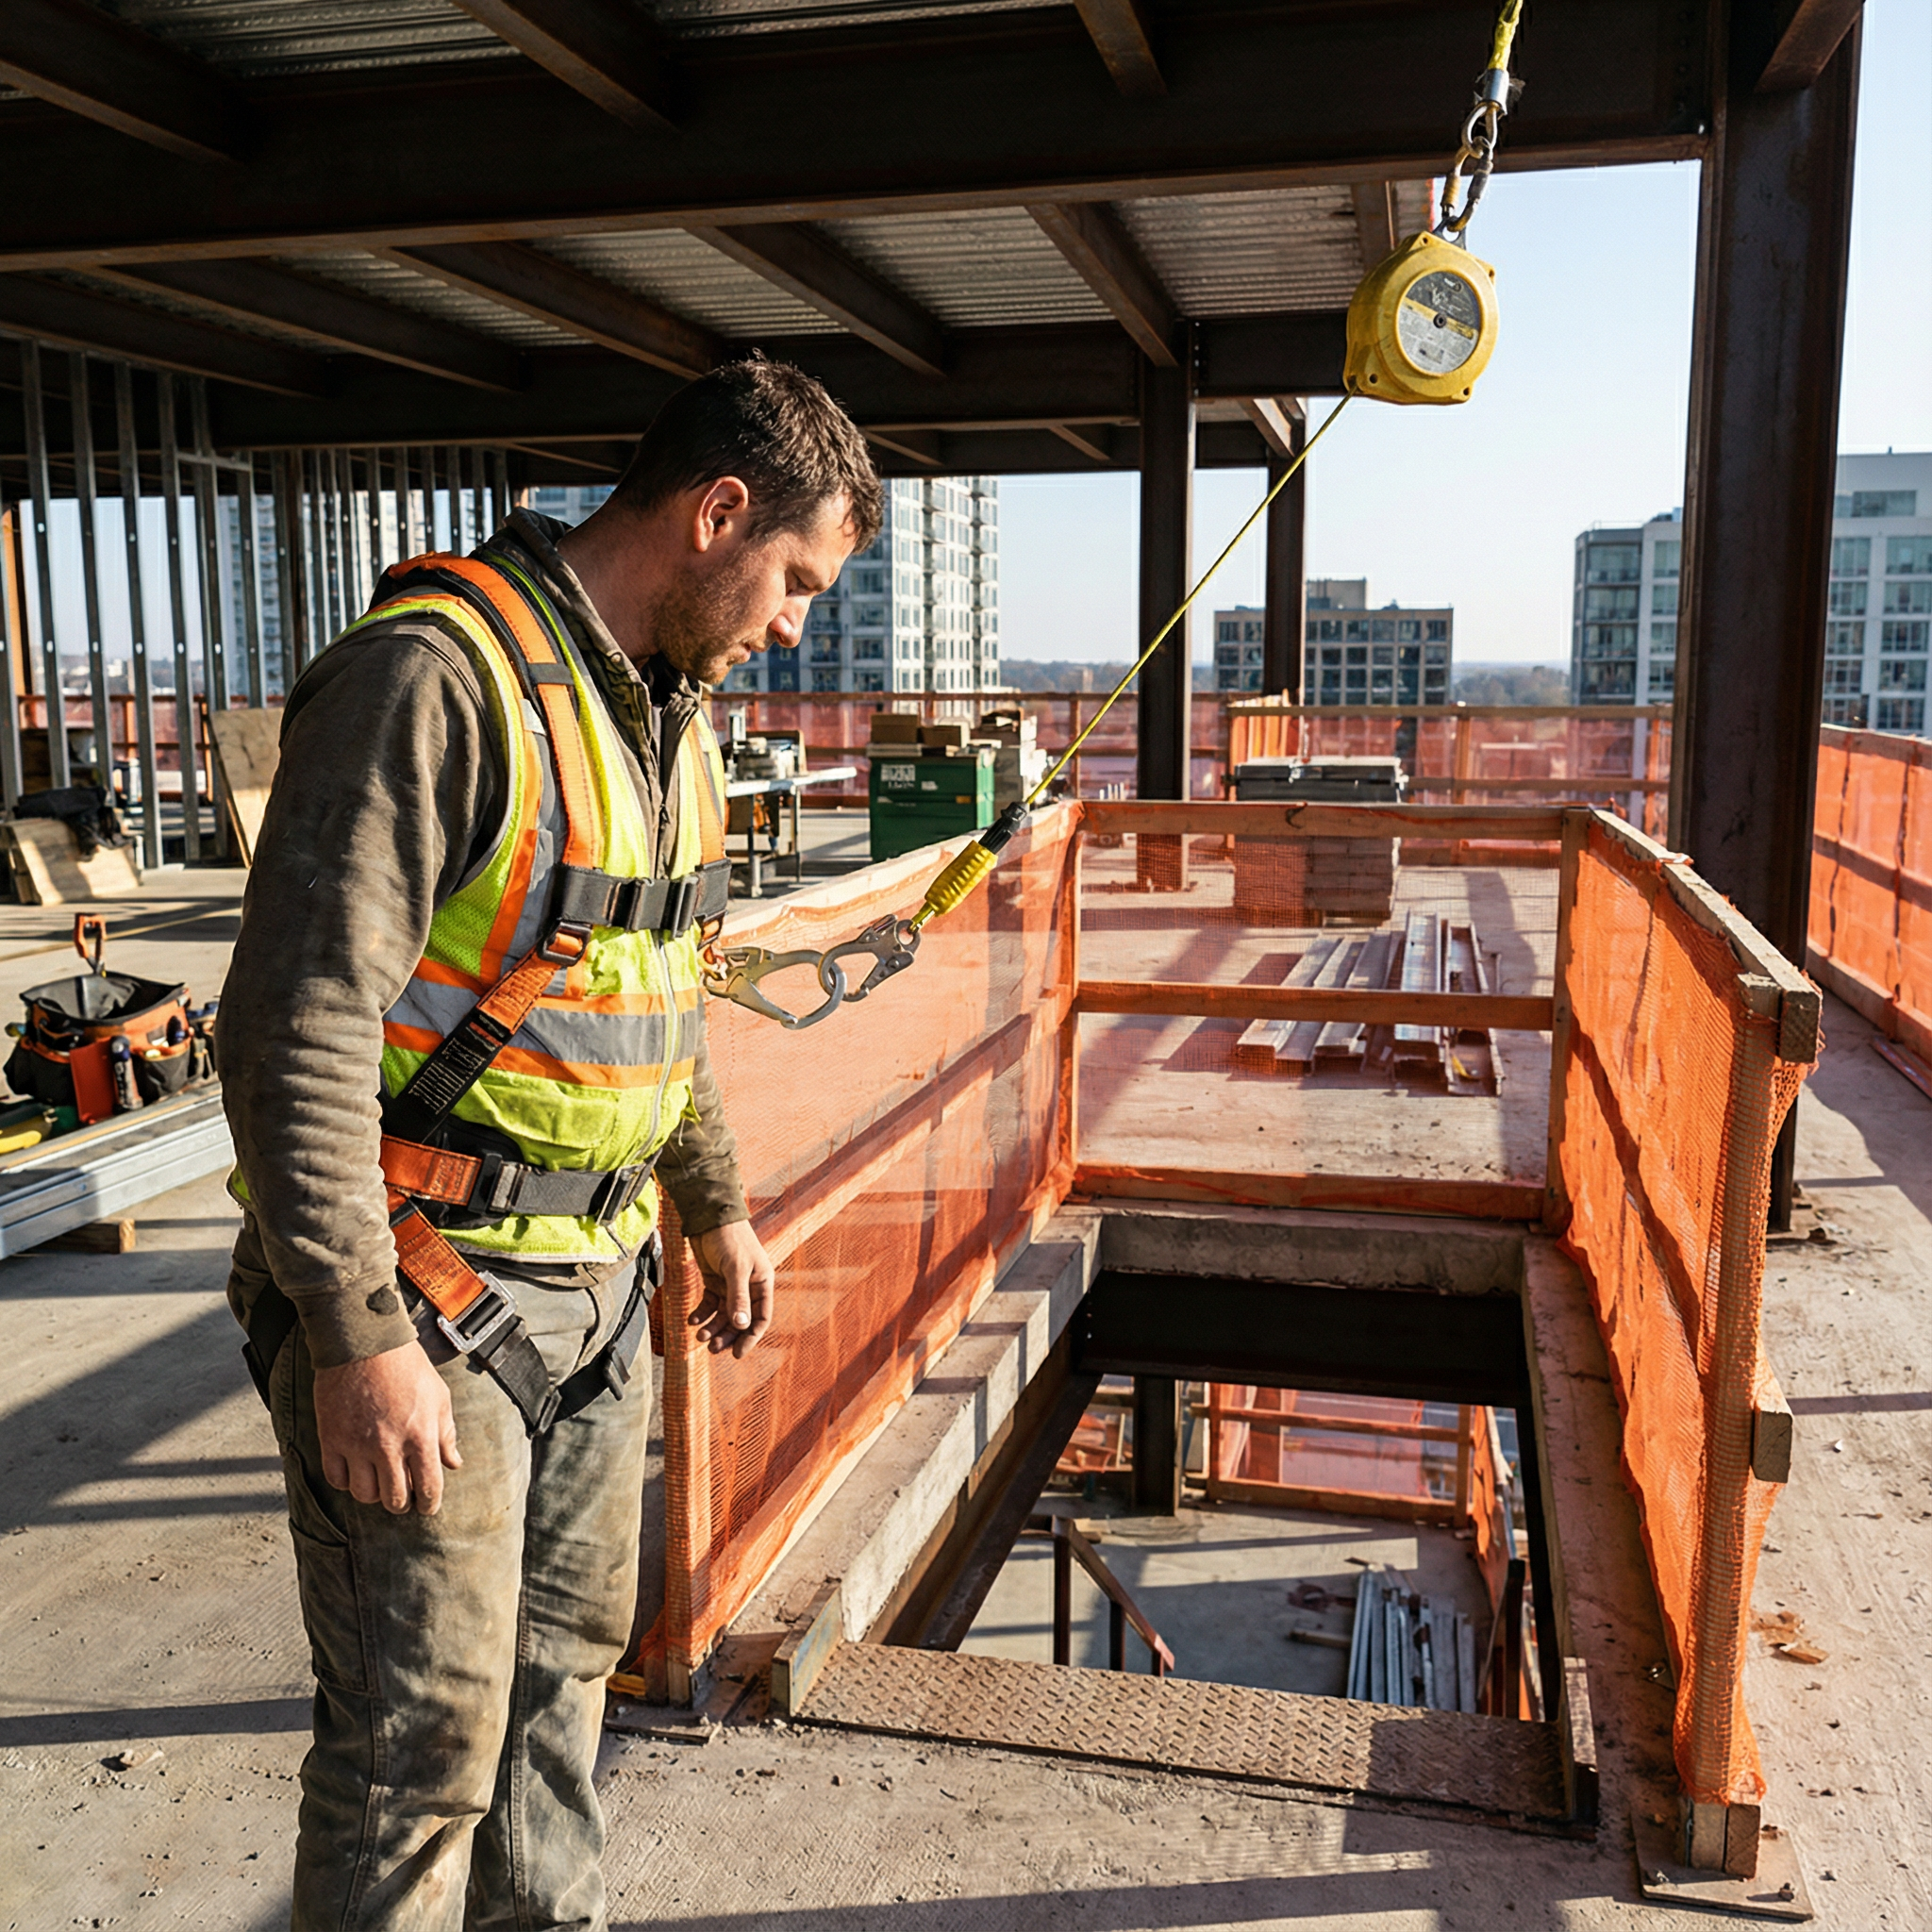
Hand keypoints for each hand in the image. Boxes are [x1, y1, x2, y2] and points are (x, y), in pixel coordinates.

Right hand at [313, 1341, 461, 1514]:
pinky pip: (337, 1479)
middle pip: (394, 1499)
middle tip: (403, 1498)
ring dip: (374, 1495)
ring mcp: (357, 1444)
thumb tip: (454, 1463)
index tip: (427, 1507)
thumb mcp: (439, 1396)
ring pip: (364, 1495)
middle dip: (402, 1504)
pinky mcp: (331, 1439)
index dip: (429, 1504)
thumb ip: (446, 1433)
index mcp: (421, 1435)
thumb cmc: (407, 1367)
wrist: (364, 1344)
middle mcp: (389, 1445)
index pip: (428, 1487)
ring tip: (379, 1483)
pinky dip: (347, 1482)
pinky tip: (356, 1471)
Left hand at [687, 1221, 775, 1357]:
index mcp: (762, 1283)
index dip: (749, 1338)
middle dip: (727, 1336)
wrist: (710, 1216)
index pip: (760, 1318)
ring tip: (699, 1337)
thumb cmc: (729, 1238)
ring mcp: (730, 1284)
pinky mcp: (714, 1280)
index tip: (736, 1354)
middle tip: (711, 1348)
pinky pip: (710, 1304)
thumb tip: (741, 1326)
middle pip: (740, 1320)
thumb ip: (738, 1297)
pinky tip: (692, 1320)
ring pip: (723, 1315)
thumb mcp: (735, 1268)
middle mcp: (748, 1287)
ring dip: (712, 1327)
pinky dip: (702, 1313)